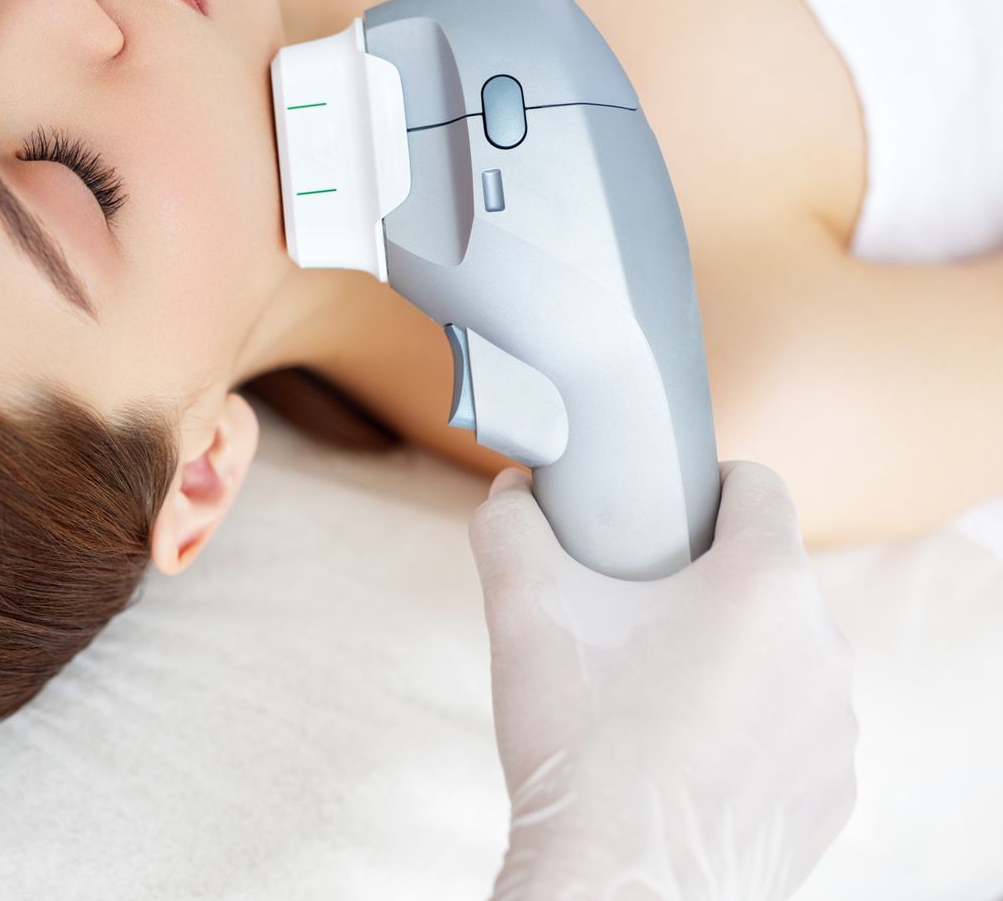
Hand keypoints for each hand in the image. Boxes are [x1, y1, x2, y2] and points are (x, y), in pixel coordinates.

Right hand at [471, 463, 856, 899]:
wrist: (615, 885)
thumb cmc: (576, 741)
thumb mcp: (521, 605)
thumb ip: (512, 523)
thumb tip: (516, 492)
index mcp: (766, 585)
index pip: (757, 486)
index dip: (698, 485)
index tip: (651, 516)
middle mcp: (823, 650)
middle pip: (764, 577)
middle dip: (702, 582)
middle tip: (627, 613)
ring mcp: (834, 730)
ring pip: (780, 657)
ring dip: (729, 658)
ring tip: (648, 692)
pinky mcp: (829, 795)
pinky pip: (789, 733)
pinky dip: (744, 731)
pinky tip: (680, 754)